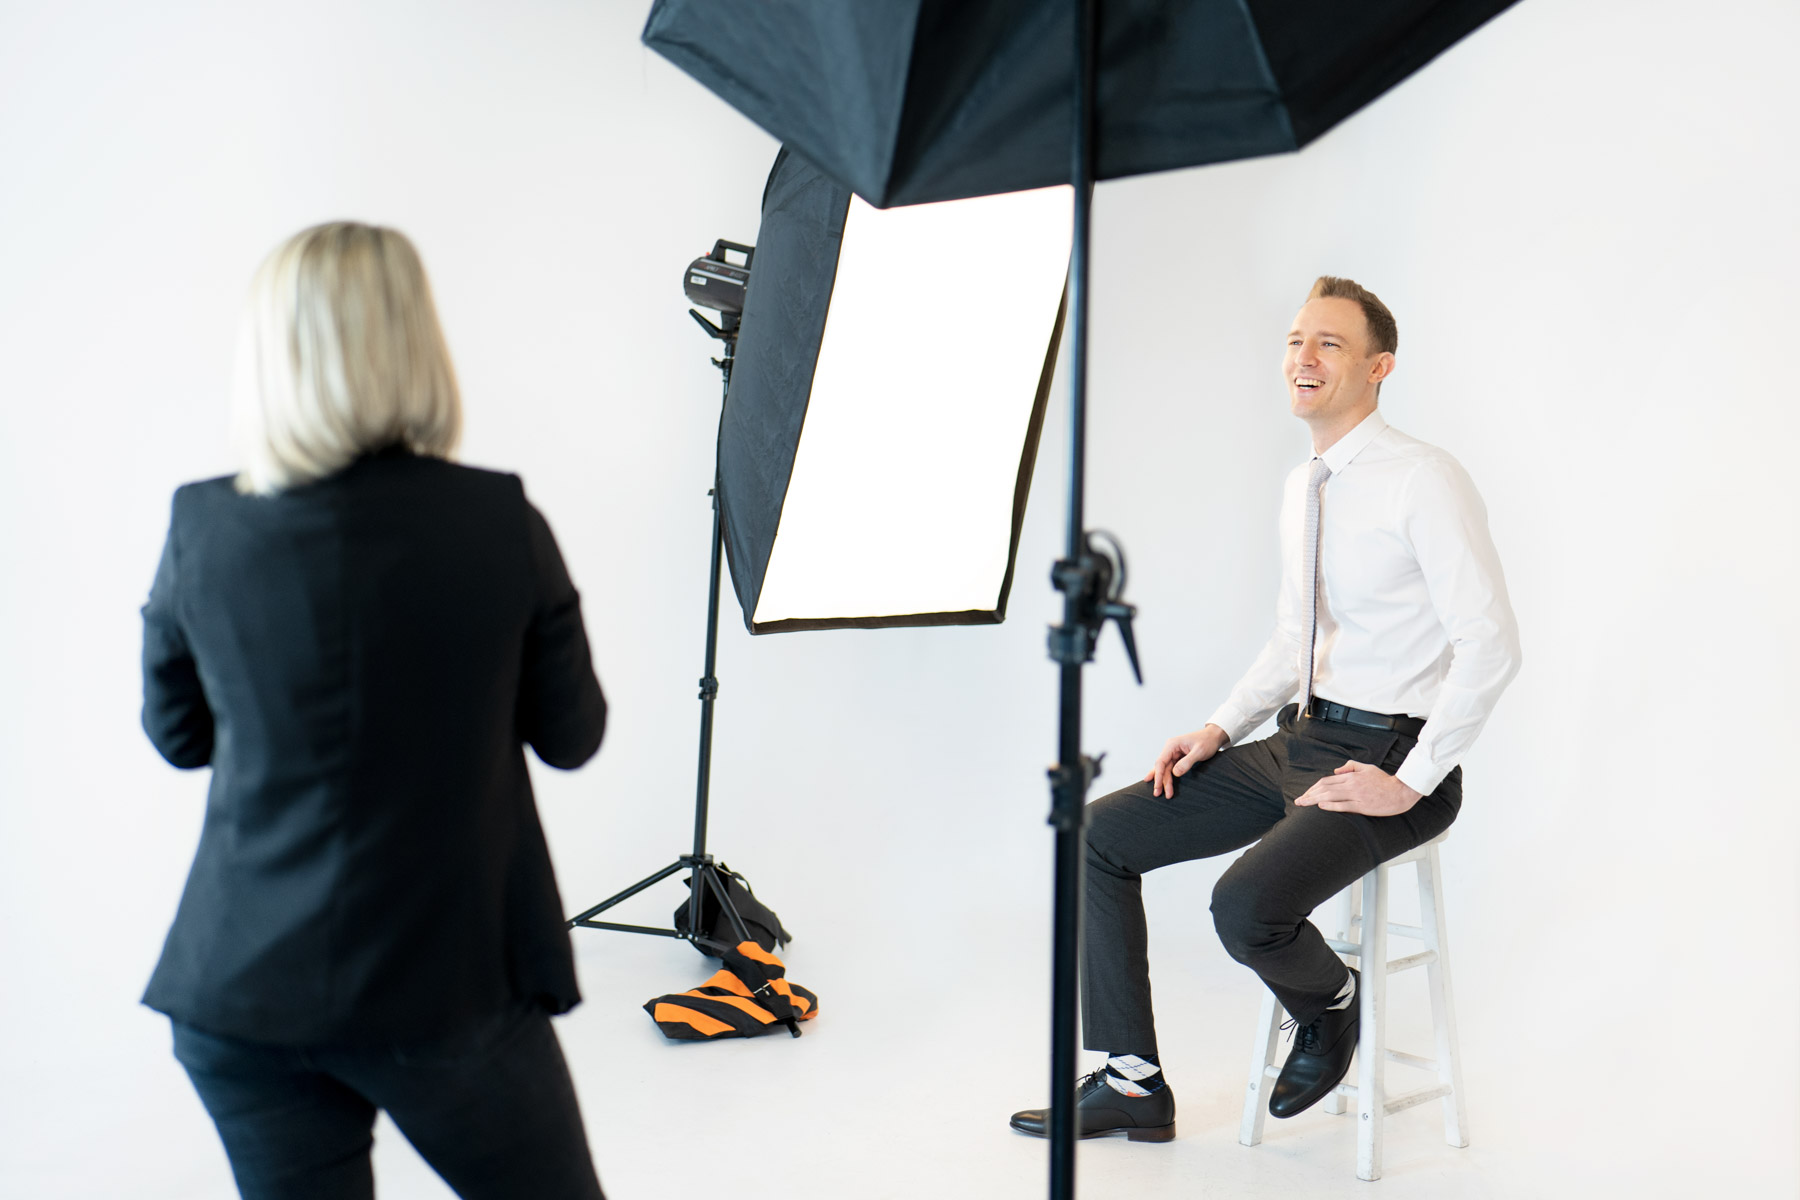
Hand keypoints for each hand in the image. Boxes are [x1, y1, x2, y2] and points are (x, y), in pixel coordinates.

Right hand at [1143, 724, 1228, 797]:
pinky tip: (1160, 783)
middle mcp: (1170, 749)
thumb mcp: (1199, 752)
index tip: (1158, 786)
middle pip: (1162, 767)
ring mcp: (1173, 753)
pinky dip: (1167, 776)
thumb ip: (1187, 762)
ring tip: (1161, 793)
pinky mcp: (1178, 757)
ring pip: (1165, 769)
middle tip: (1158, 794)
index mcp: (1172, 745)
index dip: (1158, 775)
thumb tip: (1175, 773)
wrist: (1214, 736)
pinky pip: (1170, 768)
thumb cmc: (1207, 741)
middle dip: (1160, 781)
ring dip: (1164, 781)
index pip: (1161, 762)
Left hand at [1295, 760, 1421, 815]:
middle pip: (1324, 788)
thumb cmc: (1385, 780)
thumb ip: (1351, 767)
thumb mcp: (1367, 768)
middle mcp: (1351, 784)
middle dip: (1309, 794)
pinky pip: (1344, 805)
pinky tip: (1321, 806)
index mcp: (1351, 776)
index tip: (1305, 794)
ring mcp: (1356, 795)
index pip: (1326, 781)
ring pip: (1331, 795)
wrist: (1401, 791)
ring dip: (1314, 800)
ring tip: (1303, 804)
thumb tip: (1336, 771)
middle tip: (1298, 801)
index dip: (1313, 787)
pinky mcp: (1363, 806)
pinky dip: (1331, 805)